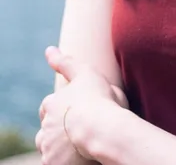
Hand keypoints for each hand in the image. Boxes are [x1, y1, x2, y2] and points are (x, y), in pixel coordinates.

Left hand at [36, 46, 127, 164]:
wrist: (101, 129)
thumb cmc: (97, 99)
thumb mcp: (84, 72)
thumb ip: (65, 62)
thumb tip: (48, 50)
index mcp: (51, 103)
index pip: (48, 106)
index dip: (59, 108)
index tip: (71, 110)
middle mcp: (45, 125)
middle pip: (46, 128)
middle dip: (57, 128)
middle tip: (76, 128)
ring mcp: (48, 146)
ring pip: (49, 146)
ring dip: (58, 145)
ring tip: (78, 144)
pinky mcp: (52, 163)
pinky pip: (54, 161)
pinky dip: (63, 159)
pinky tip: (78, 156)